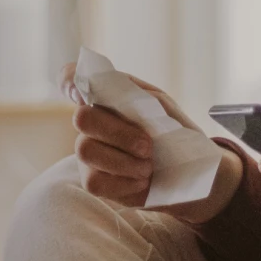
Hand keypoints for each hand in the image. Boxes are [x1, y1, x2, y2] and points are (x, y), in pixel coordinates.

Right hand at [64, 65, 241, 220]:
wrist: (192, 174)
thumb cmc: (176, 135)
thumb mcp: (165, 110)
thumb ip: (139, 98)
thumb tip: (115, 92)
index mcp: (109, 96)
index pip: (71, 78)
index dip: (68, 81)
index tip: (83, 96)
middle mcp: (94, 121)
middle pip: (81, 118)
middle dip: (118, 133)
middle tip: (147, 146)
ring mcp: (89, 151)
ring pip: (86, 151)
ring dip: (124, 161)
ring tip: (149, 166)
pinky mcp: (94, 180)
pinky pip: (93, 181)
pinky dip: (123, 182)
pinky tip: (141, 181)